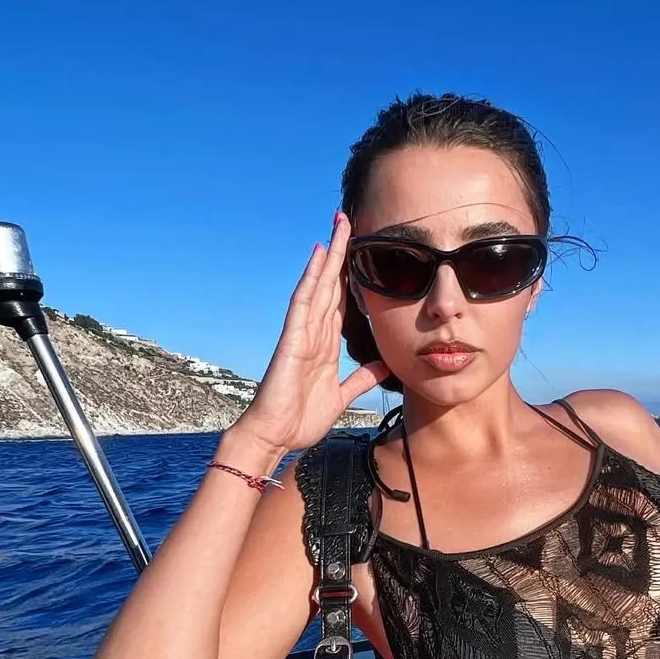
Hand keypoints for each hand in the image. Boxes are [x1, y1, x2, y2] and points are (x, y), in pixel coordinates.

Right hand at [229, 212, 388, 454]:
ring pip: (319, 285)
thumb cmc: (300, 420)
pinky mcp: (291, 340)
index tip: (363, 252)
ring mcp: (301, 333)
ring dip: (330, 255)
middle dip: (341, 254)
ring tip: (340, 225)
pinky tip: (320, 255)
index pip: (341, 302)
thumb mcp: (341, 397)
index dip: (351, 276)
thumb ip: (360, 378)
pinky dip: (312, 278)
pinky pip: (303, 302)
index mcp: (325, 345)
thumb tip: (384, 364)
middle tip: (351, 221)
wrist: (275, 437)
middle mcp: (313, 333)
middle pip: (331, 285)